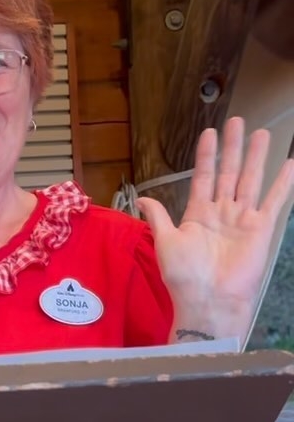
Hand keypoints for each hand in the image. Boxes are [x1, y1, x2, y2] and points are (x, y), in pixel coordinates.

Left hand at [137, 116, 293, 343]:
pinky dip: (283, 182)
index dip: (207, 156)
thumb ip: (158, 217)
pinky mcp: (261, 228)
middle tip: (238, 121)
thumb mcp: (165, 242)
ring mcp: (242, 220)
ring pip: (251, 180)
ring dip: (256, 157)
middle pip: (229, 173)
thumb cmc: (184, 274)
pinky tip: (289, 163)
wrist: (208, 299)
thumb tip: (142, 199)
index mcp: (197, 215)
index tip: (210, 133)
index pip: (203, 177)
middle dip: (233, 148)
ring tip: (261, 133)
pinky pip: (275, 200)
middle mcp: (221, 213)